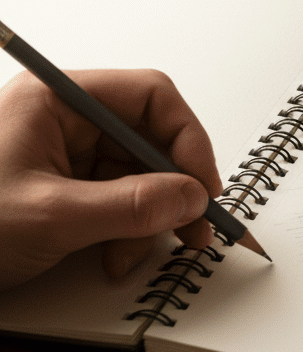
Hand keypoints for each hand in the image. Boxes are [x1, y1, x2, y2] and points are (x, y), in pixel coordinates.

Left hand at [0, 69, 221, 290]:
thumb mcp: (51, 217)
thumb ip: (131, 206)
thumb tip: (190, 197)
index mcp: (57, 100)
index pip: (150, 97)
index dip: (186, 138)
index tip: (201, 183)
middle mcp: (65, 121)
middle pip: (150, 139)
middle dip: (173, 187)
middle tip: (194, 223)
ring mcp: (65, 156)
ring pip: (140, 175)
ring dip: (150, 218)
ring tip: (140, 251)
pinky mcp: (65, 188)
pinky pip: (120, 200)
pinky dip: (127, 231)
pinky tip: (113, 255)